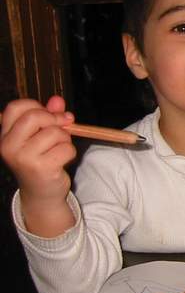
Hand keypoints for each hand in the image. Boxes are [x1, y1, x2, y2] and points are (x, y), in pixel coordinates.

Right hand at [0, 96, 76, 236]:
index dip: (38, 107)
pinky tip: (61, 161)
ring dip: (65, 140)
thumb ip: (49, 115)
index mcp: (5, 135)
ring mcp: (23, 158)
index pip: (16, 107)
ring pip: (55, 133)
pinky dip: (70, 152)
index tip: (50, 115)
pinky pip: (66, 148)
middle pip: (35, 116)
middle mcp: (9, 145)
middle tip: (62, 129)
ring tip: (58, 150)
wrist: (41, 192)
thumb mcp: (41, 135)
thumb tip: (57, 100)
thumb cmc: (41, 159)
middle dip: (55, 120)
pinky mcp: (40, 168)